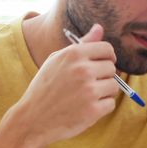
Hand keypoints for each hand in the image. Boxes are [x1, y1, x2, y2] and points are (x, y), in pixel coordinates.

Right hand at [15, 24, 118, 143]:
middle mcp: (83, 70)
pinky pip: (111, 103)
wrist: (32, 119)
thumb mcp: (57, 60)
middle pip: (112, 68)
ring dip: (104, 92)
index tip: (100, 65)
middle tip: (86, 85)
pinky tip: (85, 108)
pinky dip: (101, 108)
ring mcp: (89, 91)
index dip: (106, 58)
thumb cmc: (45, 87)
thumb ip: (82, 44)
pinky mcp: (93, 110)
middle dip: (103, 76)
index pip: (107, 49)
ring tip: (85, 97)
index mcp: (74, 54)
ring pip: (114, 86)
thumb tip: (99, 28)